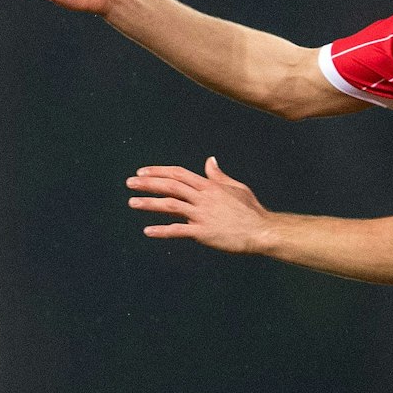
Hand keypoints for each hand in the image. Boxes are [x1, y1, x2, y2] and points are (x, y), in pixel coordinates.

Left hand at [128, 158, 272, 253]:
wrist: (262, 230)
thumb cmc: (251, 210)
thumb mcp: (235, 187)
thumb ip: (218, 176)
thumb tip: (209, 161)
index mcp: (209, 186)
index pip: (178, 174)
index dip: (159, 171)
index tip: (142, 172)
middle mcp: (203, 197)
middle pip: (170, 186)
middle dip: (148, 183)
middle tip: (130, 182)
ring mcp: (202, 214)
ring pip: (170, 205)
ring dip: (149, 203)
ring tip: (132, 202)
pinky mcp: (203, 232)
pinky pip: (178, 230)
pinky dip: (162, 230)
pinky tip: (148, 231)